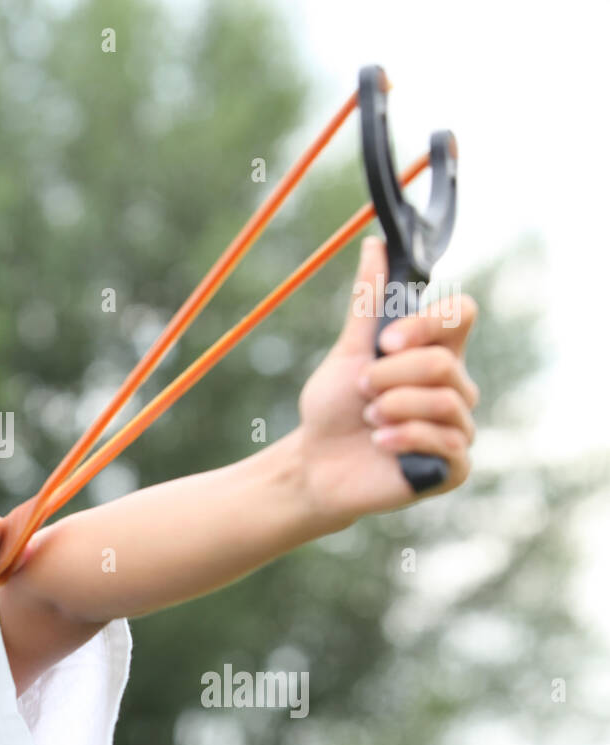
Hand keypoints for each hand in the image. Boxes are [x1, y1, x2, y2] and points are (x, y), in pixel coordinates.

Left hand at [295, 235, 479, 528]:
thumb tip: (374, 244)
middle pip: (444, 363)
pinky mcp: (453, 466)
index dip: (429, 322)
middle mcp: (453, 387)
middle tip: (363, 392)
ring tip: (369, 419)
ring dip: (393, 407)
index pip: (462, 315)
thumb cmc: (333, 408)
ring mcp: (457, 427)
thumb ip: (367, 303)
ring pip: (444, 402)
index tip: (387, 341)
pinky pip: (446, 443)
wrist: (316, 464)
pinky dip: (404, 438)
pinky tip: (379, 443)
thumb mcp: (347, 352)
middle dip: (390, 377)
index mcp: (433, 353)